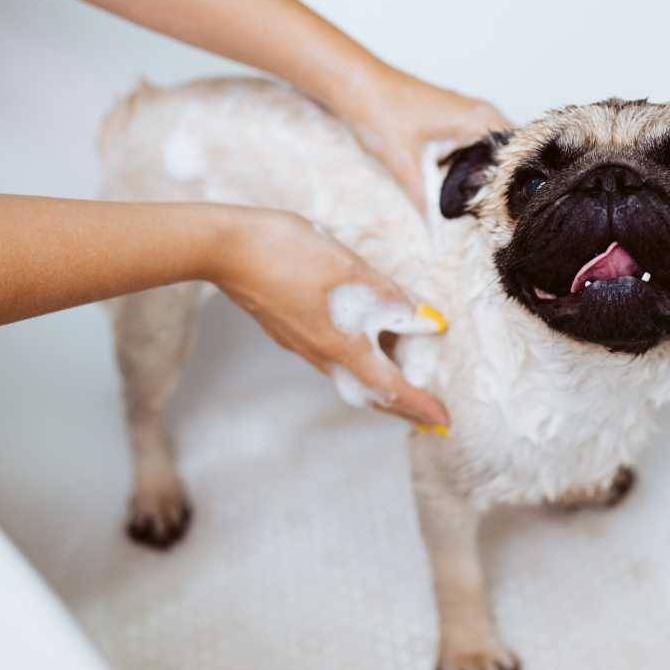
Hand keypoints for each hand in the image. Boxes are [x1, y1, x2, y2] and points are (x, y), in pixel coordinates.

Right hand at [212, 208, 448, 428]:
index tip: (443, 421)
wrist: (226, 248)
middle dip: (401, 407)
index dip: (419, 405)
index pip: (389, 387)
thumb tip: (424, 319)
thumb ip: (388, 295)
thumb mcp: (349, 267)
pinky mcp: (289, 330)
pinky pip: (332, 358)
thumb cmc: (288, 252)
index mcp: (339, 343)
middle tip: (427, 415)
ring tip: (404, 382)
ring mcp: (300, 344)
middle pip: (368, 393)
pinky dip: (359, 363)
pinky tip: (365, 345)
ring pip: (349, 376)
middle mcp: (320, 354)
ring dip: (380, 385)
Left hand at [339, 68, 510, 209]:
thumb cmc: (380, 112)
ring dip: (488, 178)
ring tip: (481, 208)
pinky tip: (460, 188)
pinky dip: (472, 168)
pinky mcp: (454, 120)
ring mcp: (468, 115)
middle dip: (503, 187)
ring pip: (493, 153)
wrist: (356, 85)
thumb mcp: (406, 167)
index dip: (515, 189)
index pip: (519, 158)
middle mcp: (481, 114)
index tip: (507, 216)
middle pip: (510, 158)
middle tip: (495, 219)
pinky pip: (476, 148)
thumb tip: (438, 238)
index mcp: (480, 121)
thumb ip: (426, 205)